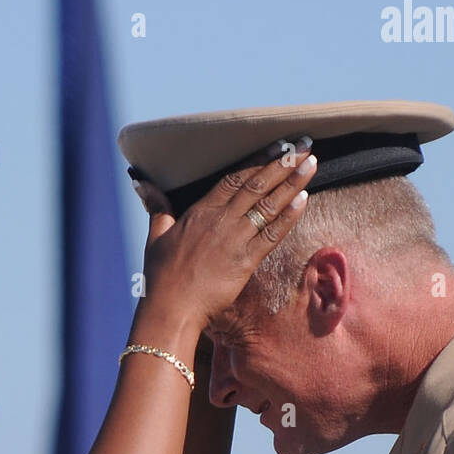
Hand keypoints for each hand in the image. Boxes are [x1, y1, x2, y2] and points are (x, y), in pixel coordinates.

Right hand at [137, 138, 315, 329]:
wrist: (170, 308)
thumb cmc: (160, 277)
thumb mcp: (155, 235)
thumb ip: (157, 207)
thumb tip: (141, 184)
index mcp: (201, 211)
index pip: (235, 178)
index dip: (259, 159)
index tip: (277, 145)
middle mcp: (220, 220)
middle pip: (257, 184)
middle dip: (283, 163)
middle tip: (304, 145)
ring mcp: (234, 239)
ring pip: (268, 204)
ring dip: (292, 182)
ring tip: (311, 163)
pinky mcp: (244, 261)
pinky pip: (271, 234)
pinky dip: (288, 216)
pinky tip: (303, 199)